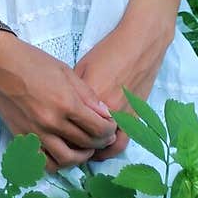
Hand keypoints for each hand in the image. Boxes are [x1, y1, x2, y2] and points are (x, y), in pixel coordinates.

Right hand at [0, 33, 118, 173]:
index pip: (98, 128)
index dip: (109, 130)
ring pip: (66, 159)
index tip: (111, 126)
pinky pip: (44, 162)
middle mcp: (52, 123)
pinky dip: (57, 163)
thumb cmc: (33, 61)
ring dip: (81, 157)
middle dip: (100, 142)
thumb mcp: (66, 72)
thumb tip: (105, 114)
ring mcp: (35, 133)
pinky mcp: (22, 138)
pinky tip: (63, 153)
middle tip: (103, 136)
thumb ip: (87, 95)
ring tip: (85, 148)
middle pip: (86, 144)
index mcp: (66, 103)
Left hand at [73, 19, 173, 161]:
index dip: (63, 135)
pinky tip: (105, 144)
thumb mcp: (83, 67)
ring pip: (109, 147)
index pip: (72, 127)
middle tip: (70, 146)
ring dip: (98, 153)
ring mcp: (124, 116)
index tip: (57, 137)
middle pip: (88, 141)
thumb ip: (75, 92)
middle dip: (78, 147)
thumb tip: (66, 107)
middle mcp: (108, 113)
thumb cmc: (109, 51)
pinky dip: (113, 147)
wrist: (140, 44)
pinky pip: (125, 140)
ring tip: (88, 150)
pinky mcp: (137, 116)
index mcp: (90, 100)